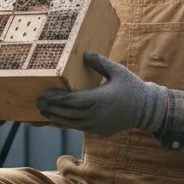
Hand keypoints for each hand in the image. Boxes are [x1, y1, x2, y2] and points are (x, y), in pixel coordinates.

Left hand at [35, 52, 167, 136]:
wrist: (146, 109)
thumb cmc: (131, 87)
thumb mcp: (118, 71)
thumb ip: (100, 62)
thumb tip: (85, 53)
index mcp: (100, 99)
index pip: (73, 100)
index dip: (58, 98)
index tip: (45, 94)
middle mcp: (97, 115)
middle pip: (69, 113)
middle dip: (51, 109)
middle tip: (37, 103)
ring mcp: (97, 125)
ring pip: (72, 123)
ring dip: (56, 118)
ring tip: (43, 112)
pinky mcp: (99, 131)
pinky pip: (78, 128)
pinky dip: (66, 124)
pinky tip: (57, 120)